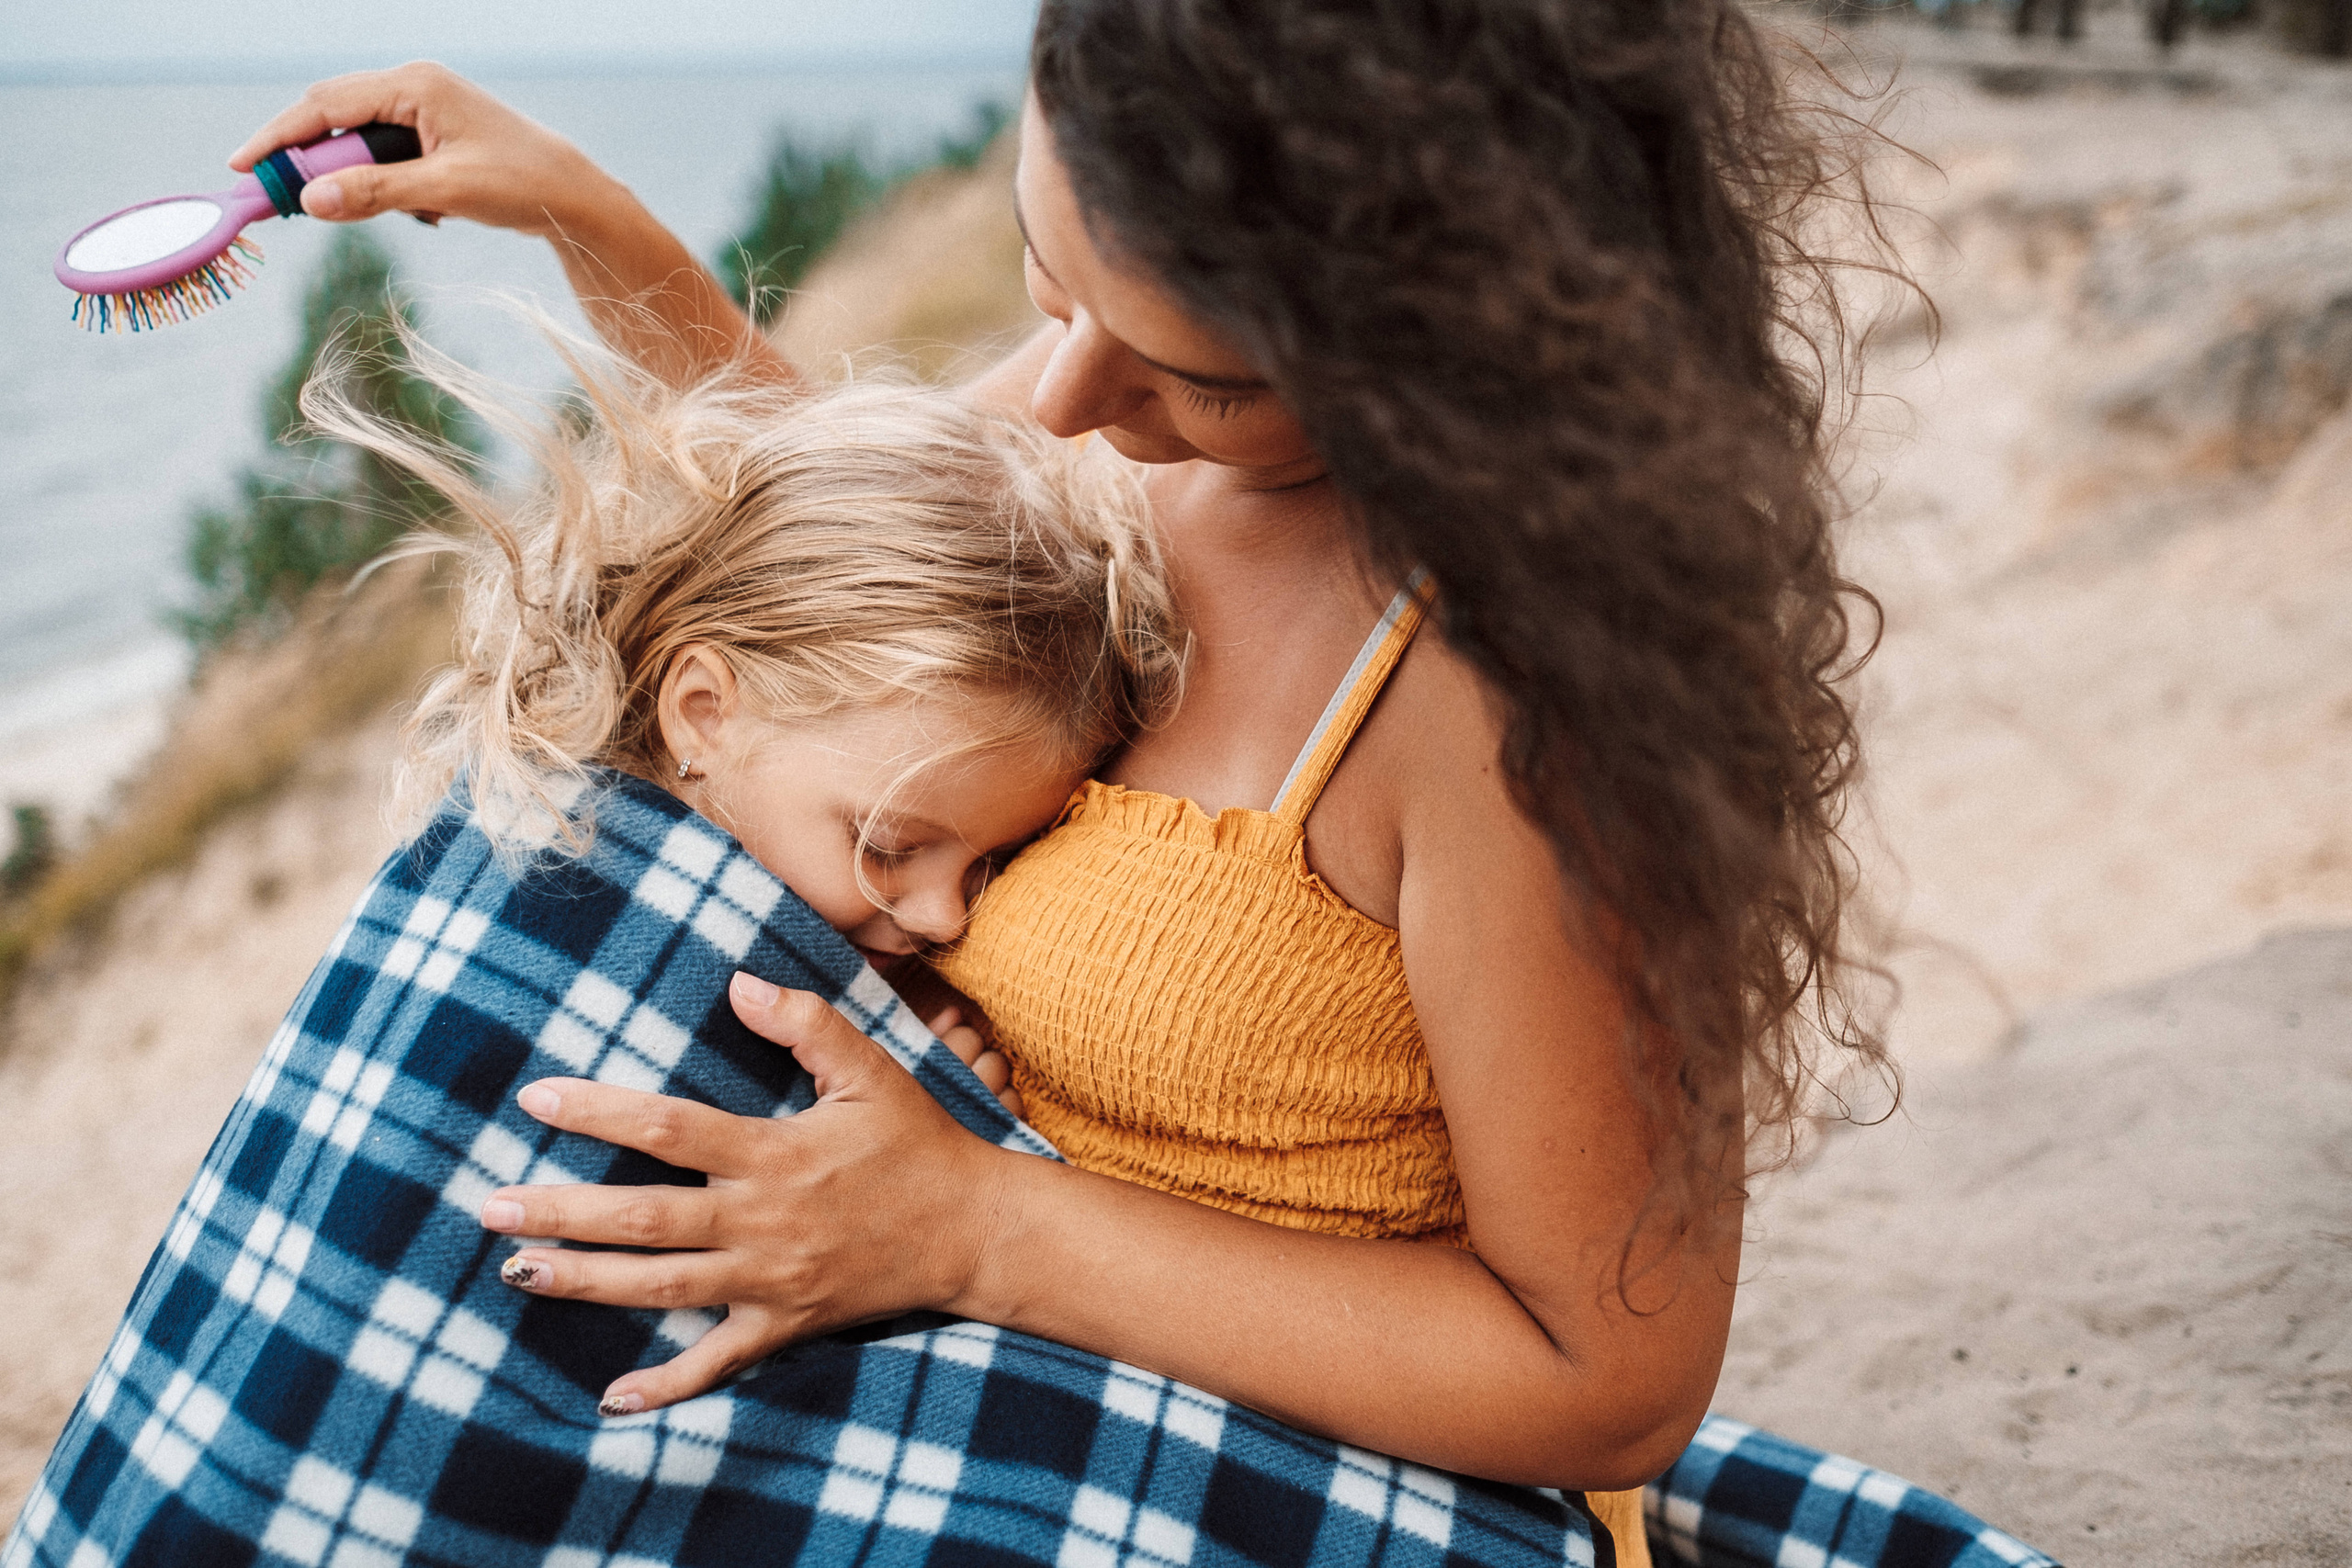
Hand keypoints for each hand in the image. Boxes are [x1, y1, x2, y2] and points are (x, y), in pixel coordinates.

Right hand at [229, 62, 620, 237]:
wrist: (575, 194)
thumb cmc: (521, 184)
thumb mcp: (446, 192)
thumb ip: (376, 194)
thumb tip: (310, 201)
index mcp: (414, 85)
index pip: (325, 106)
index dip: (279, 137)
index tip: (242, 167)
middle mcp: (414, 86)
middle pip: (334, 117)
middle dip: (311, 161)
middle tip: (285, 202)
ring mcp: (424, 107)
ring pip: (361, 142)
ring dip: (365, 182)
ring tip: (416, 212)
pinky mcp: (434, 132)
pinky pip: (388, 157)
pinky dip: (392, 187)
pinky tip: (435, 211)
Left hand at [479, 975, 1026, 1412]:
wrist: (973, 1231)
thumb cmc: (916, 1143)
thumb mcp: (870, 1071)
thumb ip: (805, 1023)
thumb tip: (738, 981)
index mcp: (775, 1153)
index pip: (670, 1129)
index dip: (599, 1113)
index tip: (537, 1098)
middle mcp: (763, 1220)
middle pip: (645, 1219)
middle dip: (562, 1212)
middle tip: (490, 1205)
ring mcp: (770, 1279)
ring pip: (661, 1288)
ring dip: (585, 1282)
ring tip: (516, 1270)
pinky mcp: (785, 1322)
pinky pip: (717, 1360)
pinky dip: (666, 1384)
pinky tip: (611, 1397)